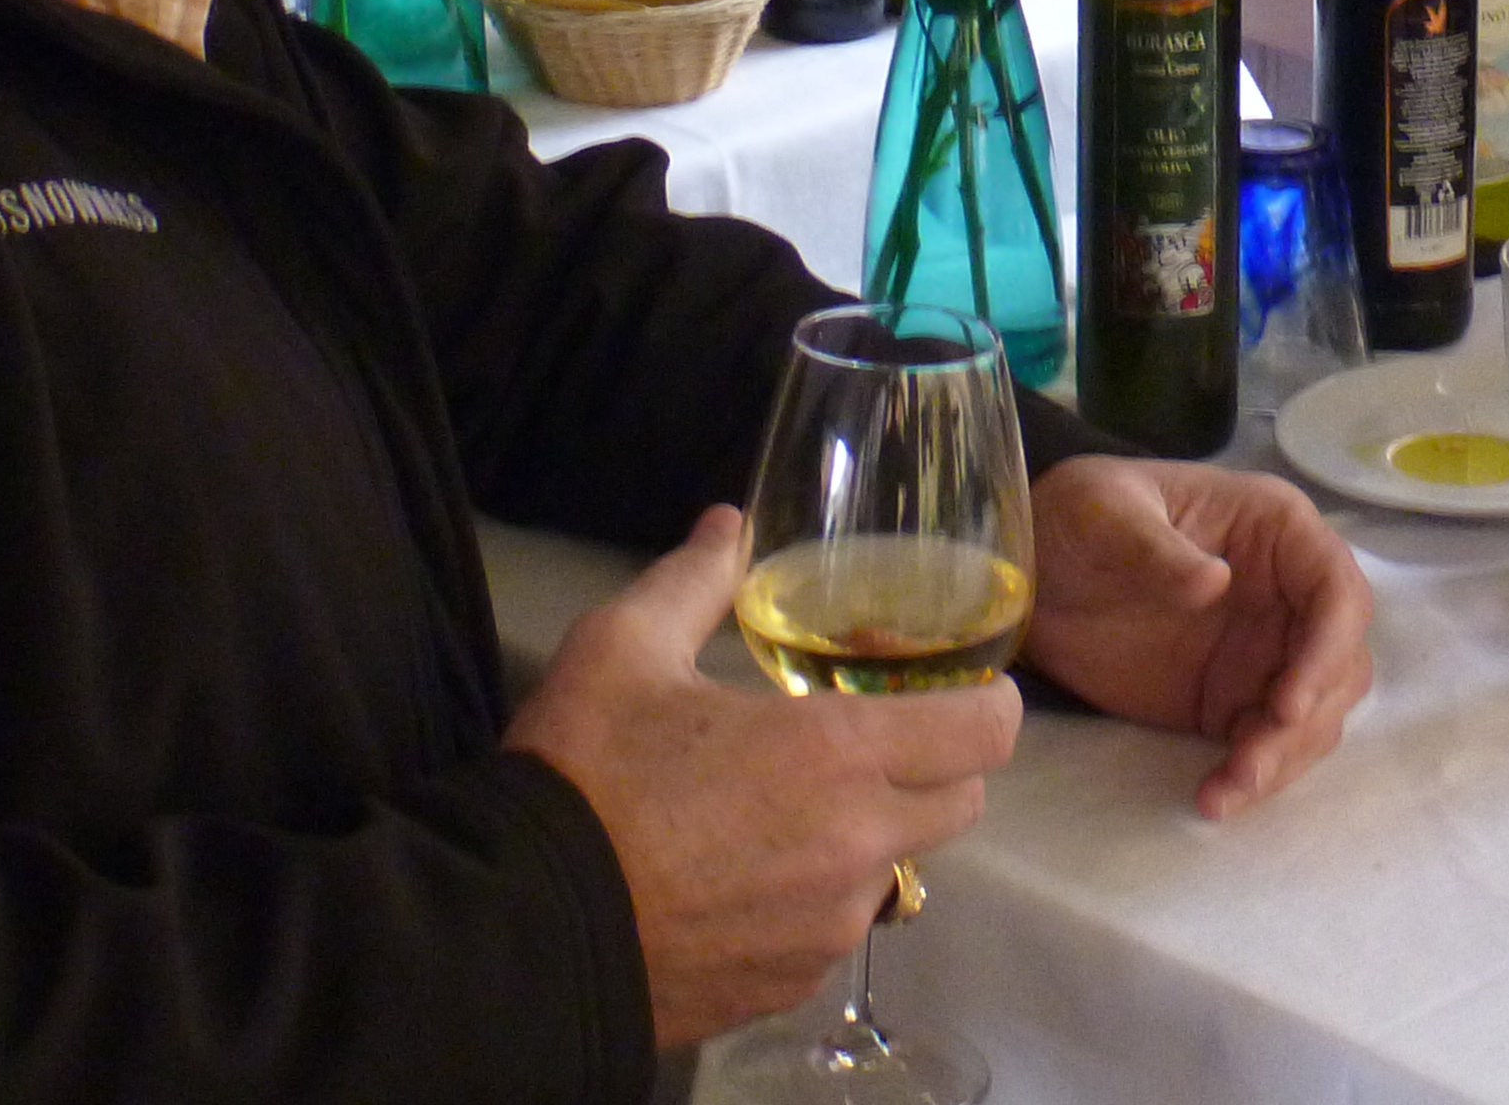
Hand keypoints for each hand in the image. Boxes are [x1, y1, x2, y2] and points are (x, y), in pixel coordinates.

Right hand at [505, 506, 1018, 1048]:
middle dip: (937, 764)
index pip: (987, 731)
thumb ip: (695, 579)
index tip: (957, 686)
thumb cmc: (582, 773)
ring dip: (875, 835)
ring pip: (900, 871)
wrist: (521, 927)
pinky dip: (819, 898)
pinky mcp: (790, 984)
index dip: (988, 701)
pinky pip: (838, 930)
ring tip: (796, 808)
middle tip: (875, 736)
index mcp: (837, 753)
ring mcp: (827, 926)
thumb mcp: (623, 648)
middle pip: (962, 803)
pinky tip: (750, 873)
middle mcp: (857, 845)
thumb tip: (730, 524)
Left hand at [1021, 455, 1373, 817]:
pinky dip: (1249, 777)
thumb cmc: (1076, 520)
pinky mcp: (1230, 701)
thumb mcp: (1103, 512)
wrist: (1027, 579)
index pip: (1336, 588)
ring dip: (1284, 757)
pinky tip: (1213, 798)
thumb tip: (1216, 582)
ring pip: (1313, 714)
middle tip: (1255, 758)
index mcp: (1275, 531)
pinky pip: (1263, 744)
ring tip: (1228, 788)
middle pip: (1339, 662)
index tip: (1290, 701)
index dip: (1329, 647)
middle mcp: (1285, 595)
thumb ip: (1156, 548)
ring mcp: (1262, 652)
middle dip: (1309, 716)